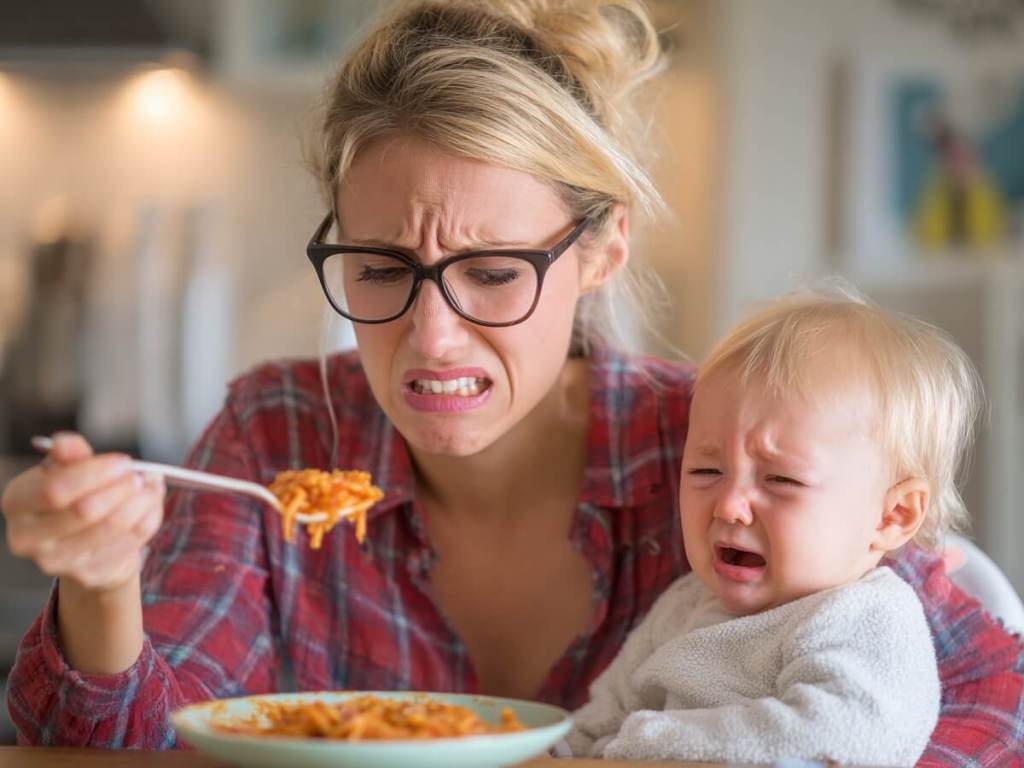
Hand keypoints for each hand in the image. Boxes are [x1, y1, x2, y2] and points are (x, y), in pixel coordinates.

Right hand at [2, 433, 164, 592]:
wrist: (86, 541)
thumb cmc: (75, 496)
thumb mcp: (67, 469)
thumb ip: (69, 454)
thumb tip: (65, 442)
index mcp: (17, 502)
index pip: (55, 489)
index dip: (96, 473)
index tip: (124, 462)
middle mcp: (28, 538)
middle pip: (86, 511)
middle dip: (123, 488)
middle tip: (142, 476)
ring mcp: (57, 563)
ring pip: (113, 527)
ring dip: (142, 502)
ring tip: (152, 486)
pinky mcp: (89, 576)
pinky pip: (131, 543)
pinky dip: (149, 519)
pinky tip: (151, 506)